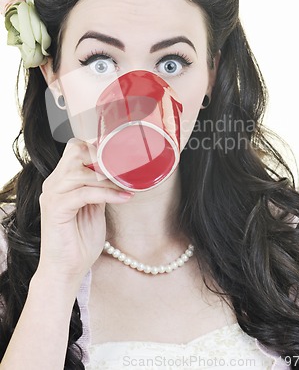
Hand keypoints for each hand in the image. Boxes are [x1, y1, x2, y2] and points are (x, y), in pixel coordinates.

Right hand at [36, 138, 132, 285]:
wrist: (67, 270)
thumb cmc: (81, 240)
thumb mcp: (96, 206)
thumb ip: (100, 187)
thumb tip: (120, 171)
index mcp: (62, 180)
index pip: (76, 147)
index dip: (99, 148)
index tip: (123, 158)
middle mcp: (54, 183)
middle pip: (76, 151)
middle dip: (103, 159)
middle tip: (125, 171)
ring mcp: (52, 195)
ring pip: (80, 171)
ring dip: (109, 178)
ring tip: (127, 188)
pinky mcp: (56, 209)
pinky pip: (84, 192)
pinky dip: (107, 193)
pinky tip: (123, 198)